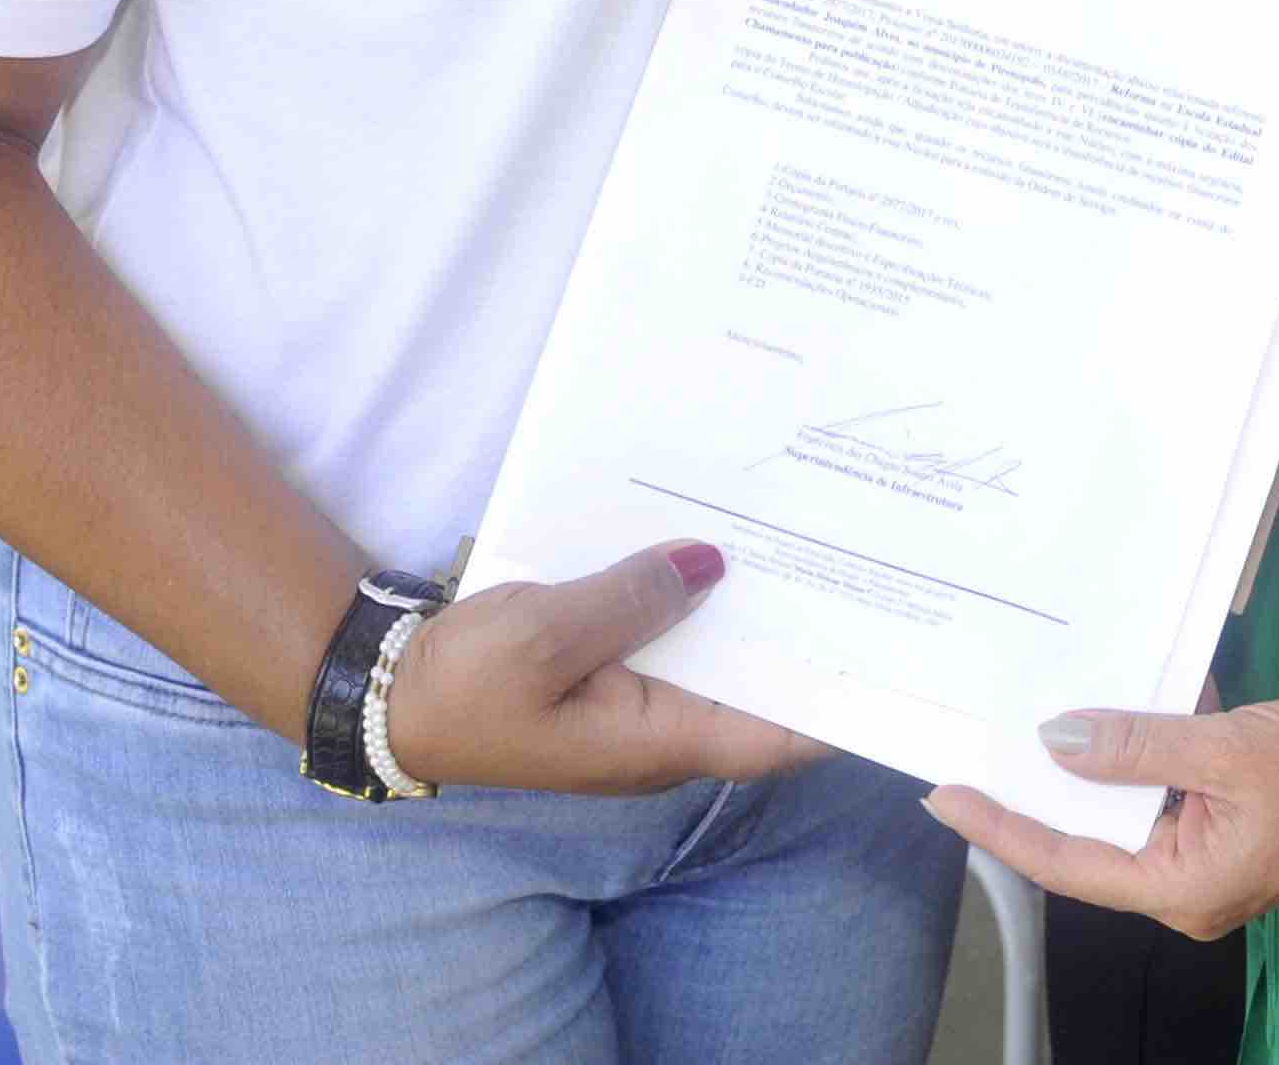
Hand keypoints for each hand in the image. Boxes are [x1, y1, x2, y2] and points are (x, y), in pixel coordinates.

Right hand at [384, 544, 828, 794]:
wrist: (389, 693)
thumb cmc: (467, 684)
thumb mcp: (548, 633)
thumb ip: (632, 598)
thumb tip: (712, 563)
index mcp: (654, 740)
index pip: (768, 737)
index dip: (831, 707)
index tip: (889, 661)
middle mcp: (657, 728)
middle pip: (753, 689)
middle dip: (802, 638)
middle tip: (858, 566)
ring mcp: (631, 699)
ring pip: (713, 655)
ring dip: (750, 607)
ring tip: (806, 538)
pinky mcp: (605, 668)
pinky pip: (669, 633)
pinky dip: (695, 594)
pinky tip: (717, 540)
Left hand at [926, 696, 1278, 939]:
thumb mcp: (1228, 749)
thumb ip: (1140, 747)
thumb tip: (1058, 739)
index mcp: (1183, 888)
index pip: (1068, 863)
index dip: (1003, 827)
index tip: (945, 794)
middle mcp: (1187, 887)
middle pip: (1090, 842)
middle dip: (1035, 793)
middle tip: (973, 745)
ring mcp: (1208, 859)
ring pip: (1125, 814)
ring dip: (1085, 768)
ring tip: (1020, 722)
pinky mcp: (1226, 828)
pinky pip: (1162, 795)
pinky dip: (1135, 756)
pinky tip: (1106, 711)